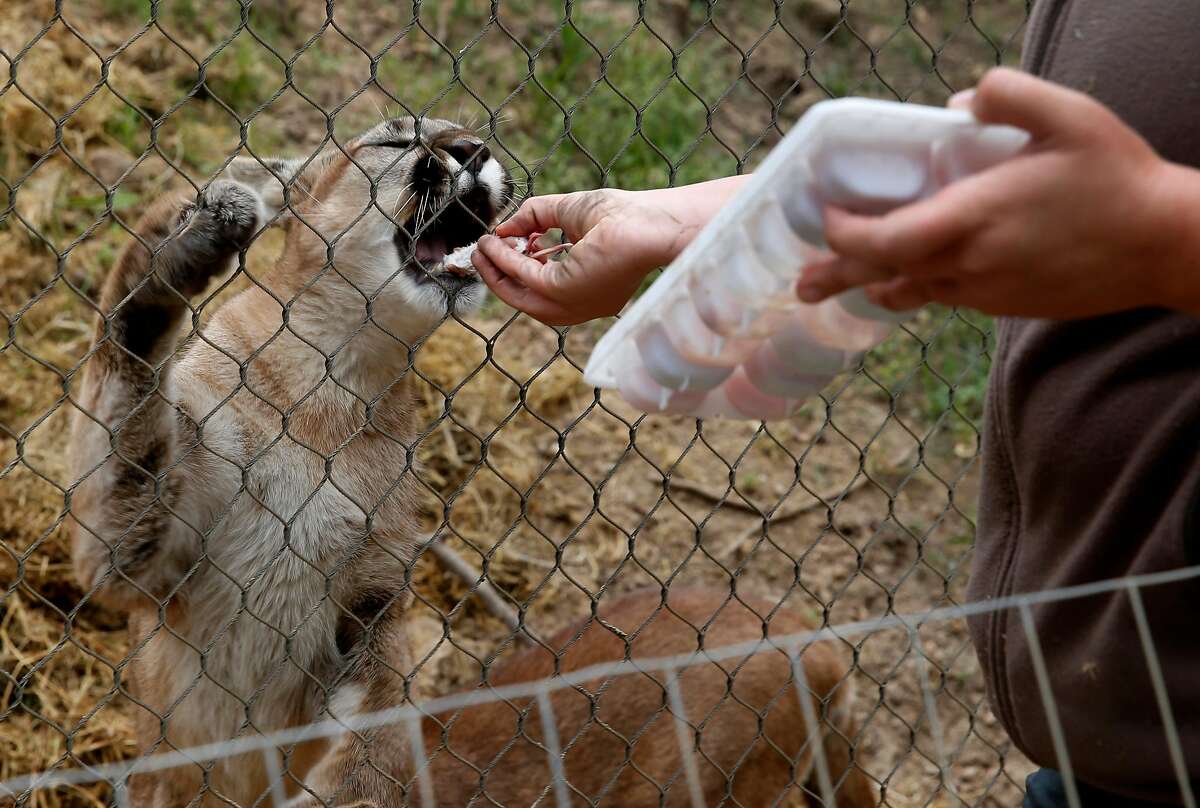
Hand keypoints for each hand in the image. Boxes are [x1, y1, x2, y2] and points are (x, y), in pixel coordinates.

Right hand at [473, 179, 746, 325]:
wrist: (652, 222)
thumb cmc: (626, 215)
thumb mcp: (569, 212)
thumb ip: (534, 218)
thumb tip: (502, 227)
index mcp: (591, 292)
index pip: (548, 291)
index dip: (520, 271)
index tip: (503, 248)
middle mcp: (583, 306)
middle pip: (529, 300)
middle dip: (500, 277)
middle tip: (482, 252)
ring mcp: (575, 305)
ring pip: (522, 295)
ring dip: (496, 272)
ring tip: (481, 249)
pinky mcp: (567, 292)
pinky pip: (524, 278)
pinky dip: (505, 262)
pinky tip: (494, 244)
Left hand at [794, 68, 1199, 317]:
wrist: (1164, 245)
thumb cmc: (1117, 178)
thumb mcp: (1069, 116)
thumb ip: (1009, 96)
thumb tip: (959, 101)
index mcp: (974, 218)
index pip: (885, 239)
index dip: (845, 233)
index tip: (825, 216)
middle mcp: (969, 264)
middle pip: (884, 275)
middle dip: (837, 277)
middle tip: (800, 287)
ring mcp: (986, 292)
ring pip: (914, 292)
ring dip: (878, 284)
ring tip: (846, 284)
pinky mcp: (1004, 306)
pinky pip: (947, 296)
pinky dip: (919, 286)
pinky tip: (913, 276)